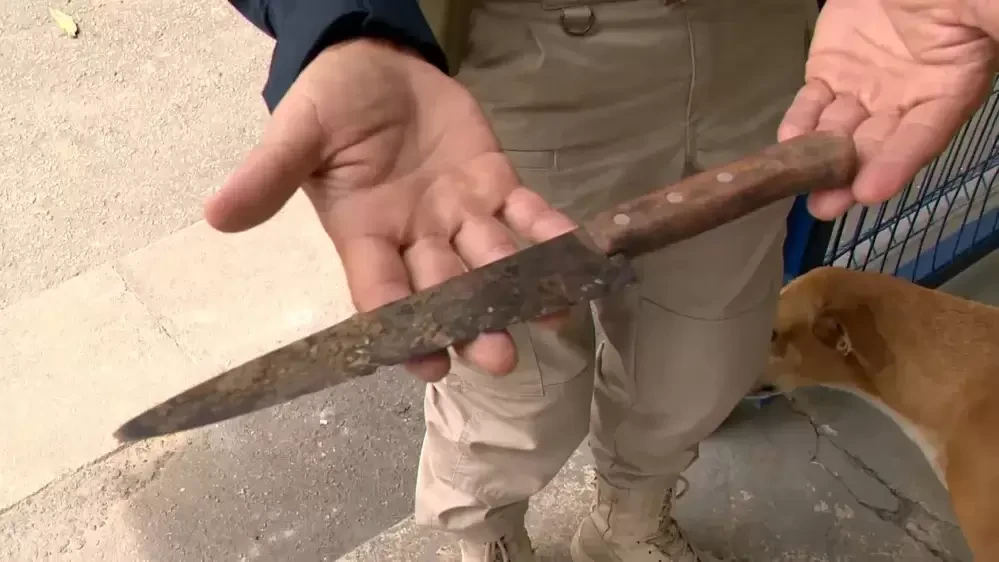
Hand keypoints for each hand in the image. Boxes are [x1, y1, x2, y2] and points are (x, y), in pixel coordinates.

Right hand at [204, 39, 575, 381]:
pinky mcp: (493, 184)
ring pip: (491, 258)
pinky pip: (526, 212)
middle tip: (499, 357)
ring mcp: (458, 213)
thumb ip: (269, 174)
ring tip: (551, 314)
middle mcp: (415, 236)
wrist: (375, 63)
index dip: (401, 327)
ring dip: (520, 285)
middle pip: (445, 287)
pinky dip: (549, 230)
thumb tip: (217, 214)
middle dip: (471, 320)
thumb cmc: (331, 103)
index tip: (425, 363)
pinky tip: (576, 251)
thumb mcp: (297, 133)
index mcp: (364, 235)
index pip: (381, 291)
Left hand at [779, 0, 996, 219]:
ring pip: (839, 131)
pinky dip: (800, 123)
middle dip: (850, 177)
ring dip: (818, 161)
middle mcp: (905, 100)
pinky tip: (787, 143)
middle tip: (826, 207)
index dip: (897, 163)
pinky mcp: (831, 73)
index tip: (872, 191)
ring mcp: (865, 89)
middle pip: (876, 146)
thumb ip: (995, 27)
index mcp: (950, 89)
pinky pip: (812, 104)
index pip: (922, 137)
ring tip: (798, 185)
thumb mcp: (982, 5)